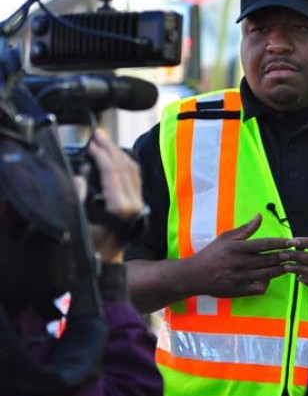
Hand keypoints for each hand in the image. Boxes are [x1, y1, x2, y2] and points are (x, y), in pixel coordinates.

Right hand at [81, 128, 144, 262]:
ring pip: (133, 170)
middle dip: (110, 148)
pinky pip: (135, 177)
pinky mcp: (139, 203)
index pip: (113, 172)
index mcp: (122, 207)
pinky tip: (115, 155)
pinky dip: (125, 163)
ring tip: (103, 139)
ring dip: (118, 152)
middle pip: (125, 167)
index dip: (102, 154)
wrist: (107, 262)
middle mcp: (135, 203)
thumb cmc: (91, 246)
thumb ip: (79, 200)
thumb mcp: (79, 225)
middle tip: (97, 133)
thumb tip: (80, 177)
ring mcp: (139, 203)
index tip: (90, 142)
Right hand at [191, 213, 287, 297]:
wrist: (195, 275)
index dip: (280, 243)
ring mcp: (240, 278)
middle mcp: (240, 263)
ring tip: (288, 265)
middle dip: (283, 257)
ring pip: (267, 274)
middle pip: (268, 260)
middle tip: (294, 254)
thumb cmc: (212, 254)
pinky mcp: (239, 291)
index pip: (264, 244)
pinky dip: (267, 283)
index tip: (292, 242)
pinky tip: (269, 278)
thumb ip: (245, 229)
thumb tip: (259, 216)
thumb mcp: (226, 238)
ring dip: (279, 270)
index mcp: (237, 248)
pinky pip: (260, 288)